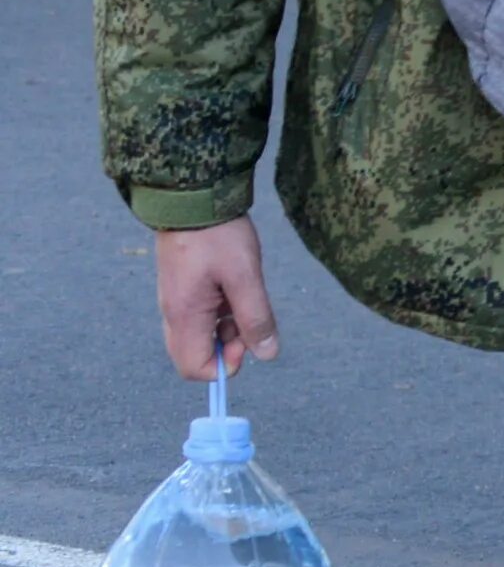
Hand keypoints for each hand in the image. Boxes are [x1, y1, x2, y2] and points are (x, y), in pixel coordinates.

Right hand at [155, 218, 278, 381]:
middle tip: (247, 318)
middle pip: (194, 354)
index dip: (224, 365)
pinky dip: (220, 311)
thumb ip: (255, 318)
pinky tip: (235, 286)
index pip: (193, 368)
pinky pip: (199, 315)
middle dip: (226, 347)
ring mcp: (175, 301)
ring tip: (244, 295)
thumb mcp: (245, 276)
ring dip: (226, 326)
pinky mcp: (182, 288)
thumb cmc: (219, 236)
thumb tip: (267, 355)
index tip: (247, 342)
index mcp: (184, 317)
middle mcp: (173, 314)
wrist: (192, 197)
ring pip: (200, 334)